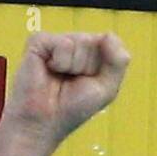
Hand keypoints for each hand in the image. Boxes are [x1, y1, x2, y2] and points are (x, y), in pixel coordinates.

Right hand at [3, 32, 130, 147]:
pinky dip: (61, 62)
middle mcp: (74, 44)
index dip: (105, 67)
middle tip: (73, 82)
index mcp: (91, 53)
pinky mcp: (39, 41)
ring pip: (81, 41)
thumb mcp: (107, 88)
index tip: (91, 82)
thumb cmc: (73, 108)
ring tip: (60, 78)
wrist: (44, 121)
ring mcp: (57, 42)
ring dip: (75, 66)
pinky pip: (63, 43)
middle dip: (89, 67)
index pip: (111, 43)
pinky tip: (49, 70)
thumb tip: (109, 35)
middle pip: (96, 42)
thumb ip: (118, 61)